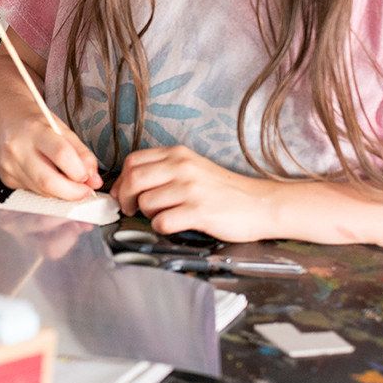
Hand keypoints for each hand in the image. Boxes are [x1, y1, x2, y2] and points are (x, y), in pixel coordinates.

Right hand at [0, 110, 102, 200]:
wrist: (2, 117)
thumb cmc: (32, 120)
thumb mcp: (60, 127)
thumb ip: (80, 153)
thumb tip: (94, 180)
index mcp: (33, 129)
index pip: (61, 155)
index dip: (80, 171)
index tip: (89, 176)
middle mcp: (17, 148)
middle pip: (49, 182)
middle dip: (73, 192)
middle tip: (85, 189)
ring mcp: (9, 166)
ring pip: (43, 192)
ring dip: (61, 192)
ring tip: (67, 180)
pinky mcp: (7, 179)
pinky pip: (34, 192)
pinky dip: (47, 189)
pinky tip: (47, 176)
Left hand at [110, 145, 281, 240]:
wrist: (260, 204)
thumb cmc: (223, 190)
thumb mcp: (192, 169)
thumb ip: (163, 171)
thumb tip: (127, 185)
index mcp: (178, 154)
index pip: (133, 161)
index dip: (122, 180)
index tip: (122, 193)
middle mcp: (182, 167)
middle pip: (133, 180)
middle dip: (126, 198)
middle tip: (131, 209)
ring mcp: (190, 189)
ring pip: (146, 203)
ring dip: (148, 215)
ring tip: (163, 216)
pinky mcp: (198, 211)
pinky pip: (162, 222)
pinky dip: (161, 227)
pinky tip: (174, 225)